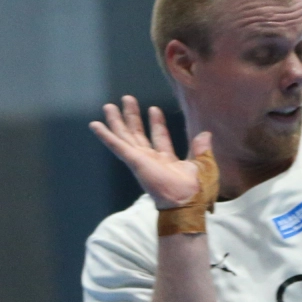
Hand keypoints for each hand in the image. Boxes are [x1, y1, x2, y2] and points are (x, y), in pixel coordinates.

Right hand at [89, 97, 211, 209]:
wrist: (186, 202)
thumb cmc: (197, 190)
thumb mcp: (204, 166)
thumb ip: (201, 150)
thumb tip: (206, 135)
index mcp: (167, 161)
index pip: (160, 137)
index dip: (157, 123)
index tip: (154, 109)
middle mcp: (151, 159)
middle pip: (138, 134)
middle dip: (132, 117)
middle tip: (127, 99)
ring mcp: (140, 160)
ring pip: (125, 137)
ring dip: (117, 121)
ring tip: (109, 106)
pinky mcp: (134, 161)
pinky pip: (117, 146)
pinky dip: (106, 136)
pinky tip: (95, 125)